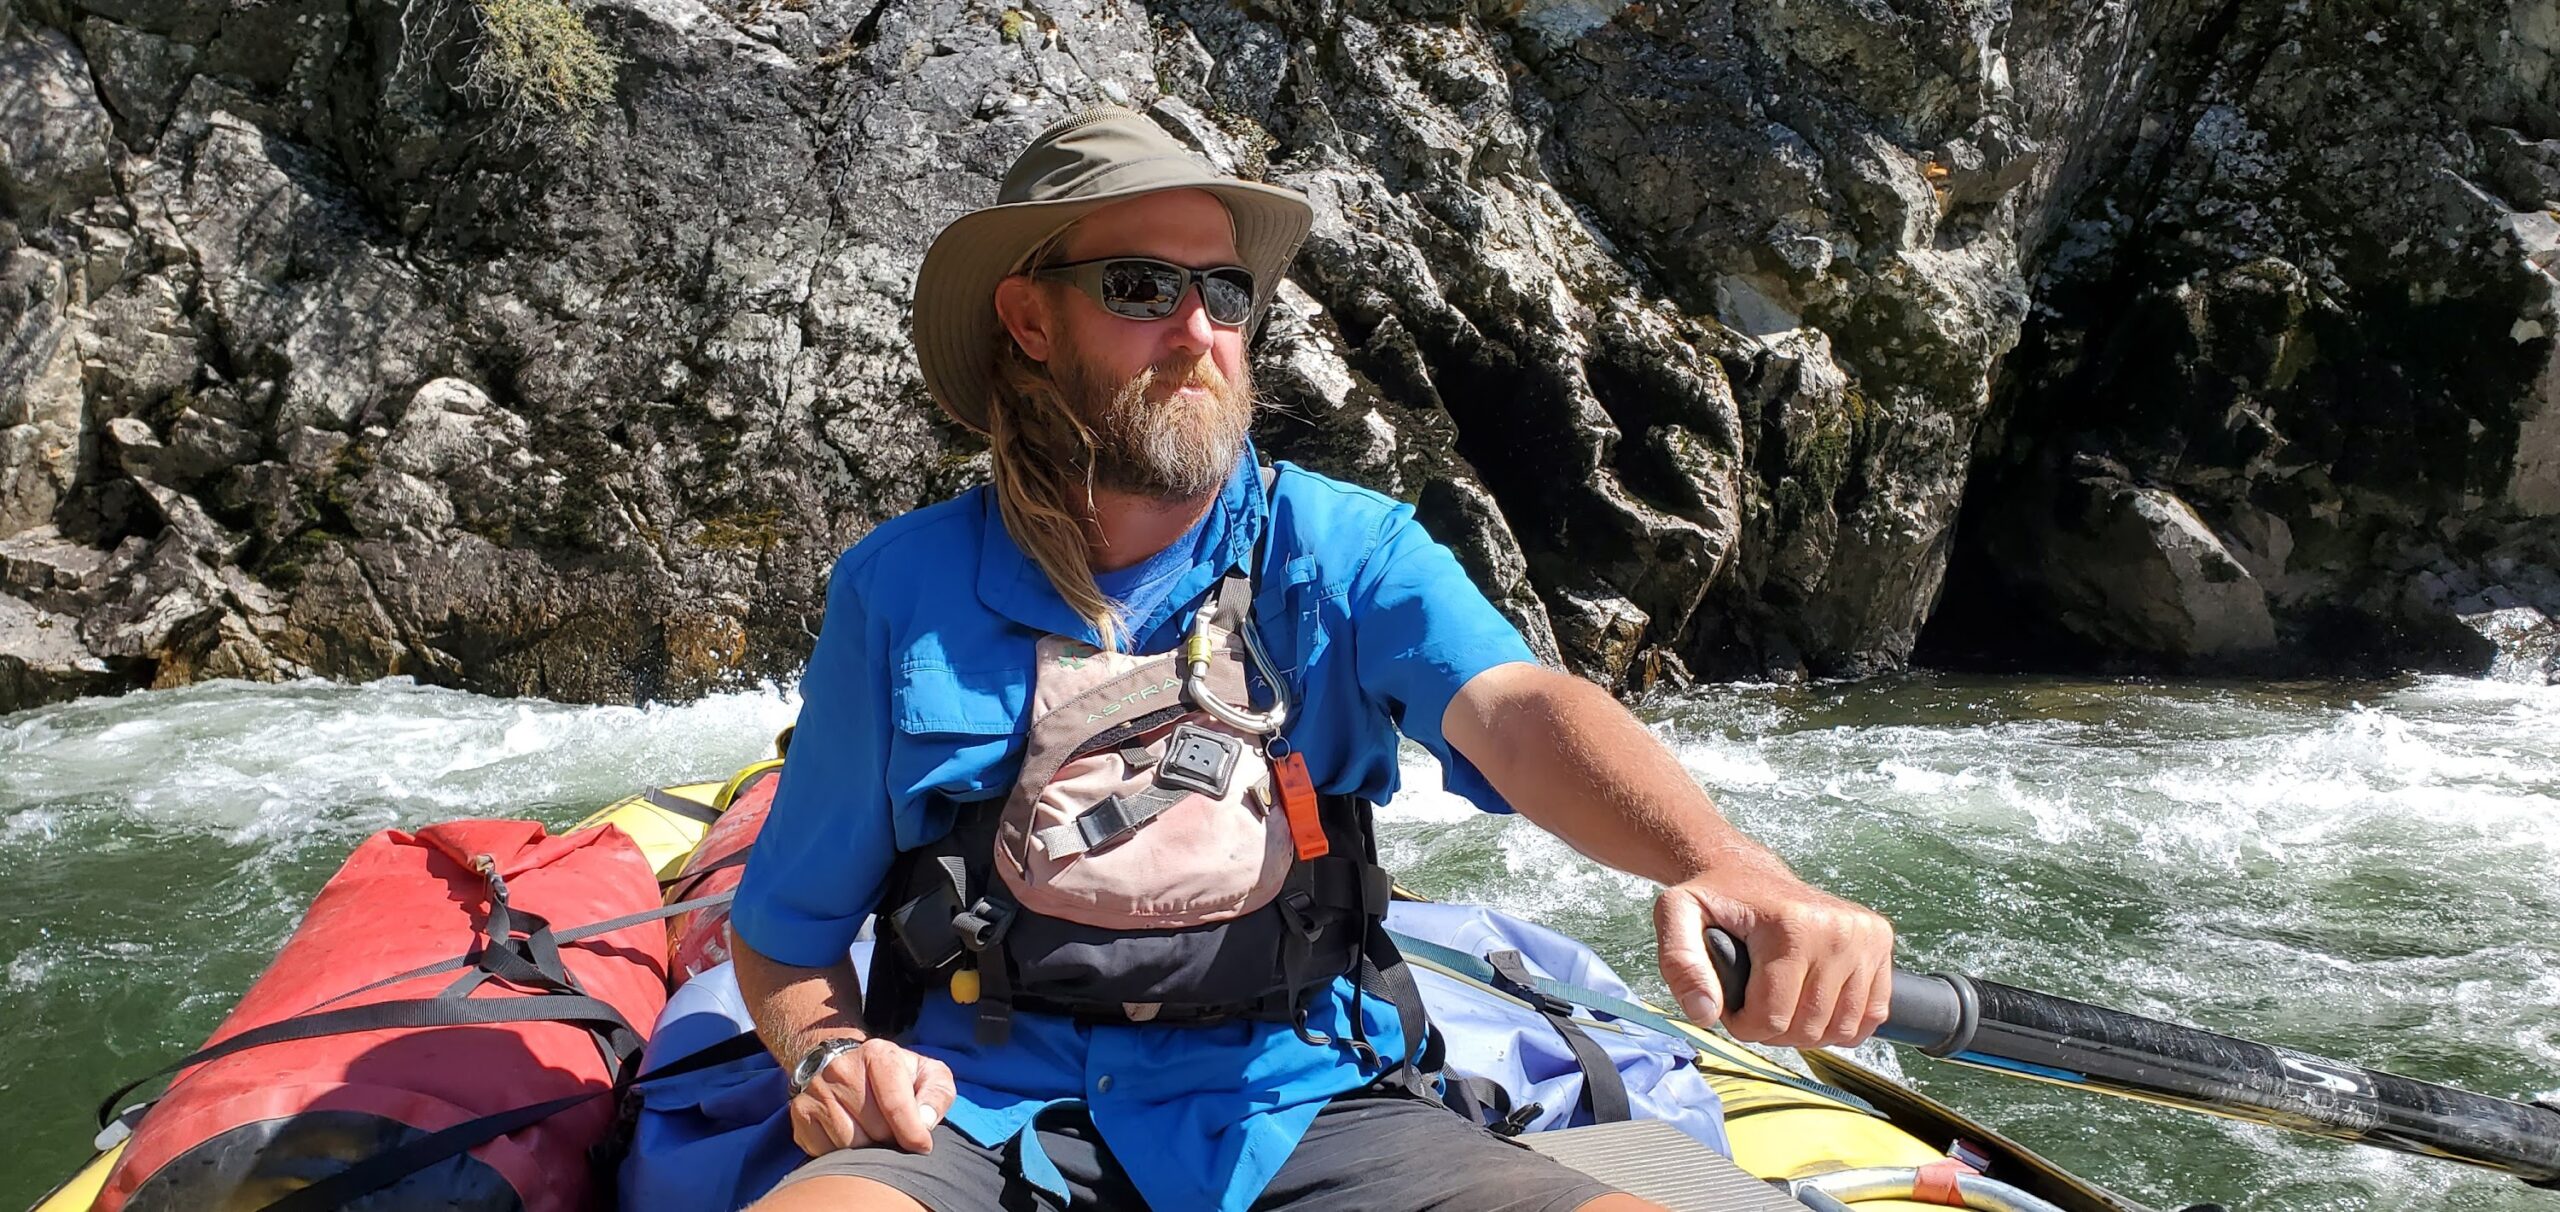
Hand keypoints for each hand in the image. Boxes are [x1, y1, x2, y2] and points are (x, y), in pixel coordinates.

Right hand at [787, 1036, 957, 1155]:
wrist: (845, 1063)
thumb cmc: (895, 1076)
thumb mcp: (927, 1075)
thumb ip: (937, 1094)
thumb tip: (925, 1122)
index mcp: (878, 1054)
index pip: (895, 1103)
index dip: (912, 1132)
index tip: (922, 1146)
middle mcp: (841, 1069)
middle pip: (875, 1130)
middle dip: (890, 1139)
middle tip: (893, 1131)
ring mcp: (816, 1091)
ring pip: (849, 1145)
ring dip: (867, 1149)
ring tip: (873, 1133)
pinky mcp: (800, 1113)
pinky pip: (825, 1151)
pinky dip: (841, 1153)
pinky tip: (850, 1135)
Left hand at [1654, 858, 1893, 1048]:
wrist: (1747, 872)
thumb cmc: (1715, 898)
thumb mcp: (1676, 916)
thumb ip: (1681, 964)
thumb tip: (1705, 1012)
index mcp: (1792, 925)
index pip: (1771, 1017)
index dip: (1742, 1023)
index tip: (1730, 1000)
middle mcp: (1839, 930)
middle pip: (1807, 1028)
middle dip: (1772, 1029)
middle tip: (1754, 998)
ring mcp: (1866, 937)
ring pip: (1840, 1030)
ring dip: (1806, 1030)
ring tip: (1781, 999)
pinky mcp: (1881, 943)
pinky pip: (1871, 1016)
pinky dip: (1840, 1022)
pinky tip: (1813, 1000)